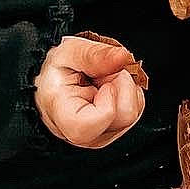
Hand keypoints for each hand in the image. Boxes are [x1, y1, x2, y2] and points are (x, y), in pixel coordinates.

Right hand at [34, 34, 145, 148]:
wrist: (53, 81)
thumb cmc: (57, 71)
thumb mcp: (69, 51)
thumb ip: (95, 54)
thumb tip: (122, 57)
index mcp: (62, 115)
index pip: (91, 125)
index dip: (107, 102)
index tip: (104, 84)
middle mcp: (81, 134)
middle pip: (124, 117)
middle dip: (120, 85)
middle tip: (102, 74)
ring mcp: (99, 137)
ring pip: (132, 114)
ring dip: (124, 88)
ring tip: (103, 81)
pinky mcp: (112, 133)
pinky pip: (136, 112)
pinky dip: (128, 94)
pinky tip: (109, 89)